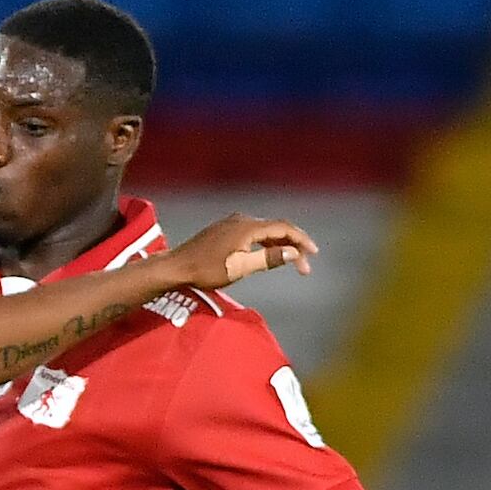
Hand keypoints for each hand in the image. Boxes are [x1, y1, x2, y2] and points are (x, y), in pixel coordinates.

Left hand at [163, 215, 318, 289]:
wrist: (176, 266)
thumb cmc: (206, 270)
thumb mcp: (240, 267)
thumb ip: (268, 258)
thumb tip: (292, 252)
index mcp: (248, 226)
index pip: (283, 228)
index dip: (301, 240)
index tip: (314, 253)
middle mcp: (242, 219)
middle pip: (276, 228)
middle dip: (293, 246)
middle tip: (304, 267)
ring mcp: (232, 223)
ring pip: (265, 230)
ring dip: (280, 245)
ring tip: (291, 262)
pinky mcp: (225, 230)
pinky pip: (254, 232)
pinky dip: (266, 243)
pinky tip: (268, 254)